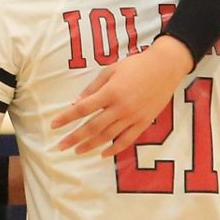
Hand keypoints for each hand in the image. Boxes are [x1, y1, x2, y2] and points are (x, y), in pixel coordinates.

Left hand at [50, 37, 192, 156]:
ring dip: (90, 145)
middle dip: (75, 137)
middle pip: (93, 127)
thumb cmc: (136, 65)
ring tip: (77, 151)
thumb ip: (93, 87)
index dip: (67, 117)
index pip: (83, 109)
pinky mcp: (144, 123)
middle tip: (61, 146)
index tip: (54, 125)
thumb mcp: (111, 70)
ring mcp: (133, 117)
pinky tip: (103, 153)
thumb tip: (76, 102)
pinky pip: (127, 140)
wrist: (165, 68)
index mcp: (110, 92)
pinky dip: (114, 148)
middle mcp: (120, 108)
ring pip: (108, 136)